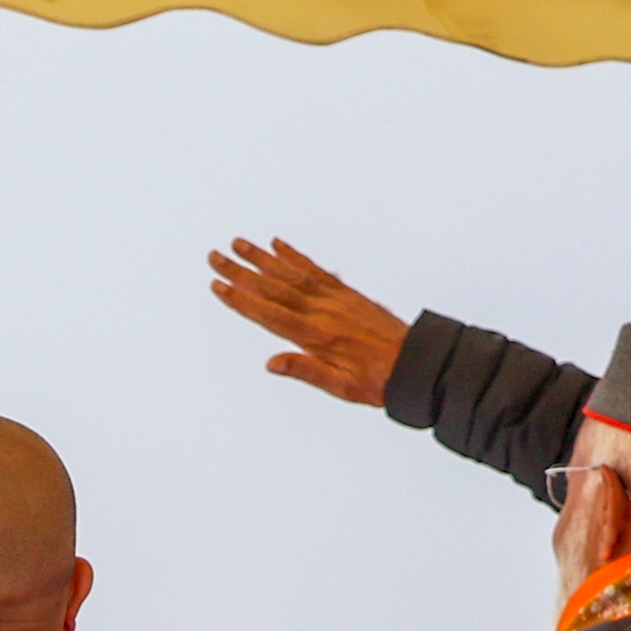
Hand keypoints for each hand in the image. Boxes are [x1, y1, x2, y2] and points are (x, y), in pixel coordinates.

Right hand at [208, 237, 407, 407]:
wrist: (414, 362)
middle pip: (273, 287)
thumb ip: (307, 371)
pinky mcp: (345, 293)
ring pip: (291, 274)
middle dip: (241, 272)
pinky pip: (316, 270)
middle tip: (215, 257)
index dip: (241, 300)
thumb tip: (273, 363)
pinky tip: (278, 245)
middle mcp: (323, 311)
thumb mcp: (341, 386)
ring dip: (262, 258)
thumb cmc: (376, 379)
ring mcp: (334, 299)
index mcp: (317, 335)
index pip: (270, 314)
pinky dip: (295, 256)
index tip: (219, 285)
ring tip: (239, 244)